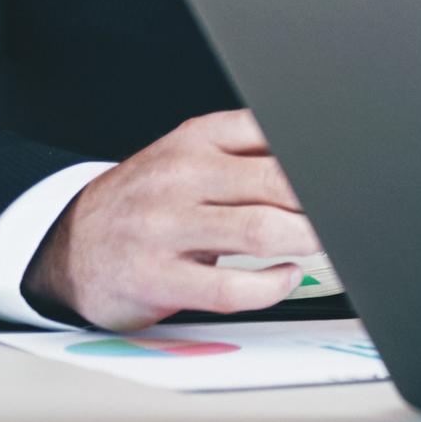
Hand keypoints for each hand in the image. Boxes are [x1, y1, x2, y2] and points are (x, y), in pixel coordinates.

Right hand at [24, 111, 322, 330]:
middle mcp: (180, 178)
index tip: (350, 173)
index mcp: (196, 140)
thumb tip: (326, 162)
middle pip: (277, 182)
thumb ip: (249, 154)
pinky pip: (233, 288)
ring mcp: (166, 229)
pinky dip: (273, 285)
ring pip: (261, 230)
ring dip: (308, 239)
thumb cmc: (148, 203)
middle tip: (348, 215)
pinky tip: (286, 277)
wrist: (70, 244)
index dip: (320, 156)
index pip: (271, 133)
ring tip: (323, 244)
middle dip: (323, 203)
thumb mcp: (189, 158)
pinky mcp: (159, 278)